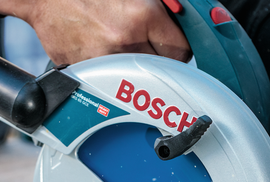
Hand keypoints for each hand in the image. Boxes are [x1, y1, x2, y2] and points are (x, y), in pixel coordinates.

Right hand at [0, 0, 190, 64]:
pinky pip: (110, 82)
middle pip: (161, 70)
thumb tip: (182, 27)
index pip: (181, 51)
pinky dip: (111, 73)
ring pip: (137, 80)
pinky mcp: (86, 72)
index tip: (173, 48)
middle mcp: (124, 41)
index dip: (179, 50)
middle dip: (159, 61)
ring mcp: (104, 60)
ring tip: (125, 51)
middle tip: (149, 50)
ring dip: (136, 70)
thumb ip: (161, 12)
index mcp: (142, 16)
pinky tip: (104, 54)